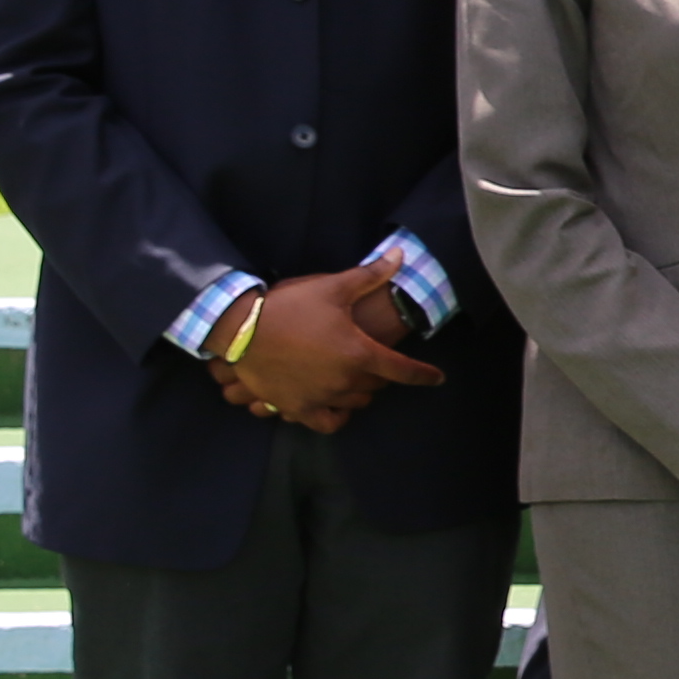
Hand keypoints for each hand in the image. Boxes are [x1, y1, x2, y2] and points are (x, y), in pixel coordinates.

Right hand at [220, 269, 444, 434]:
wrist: (240, 328)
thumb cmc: (290, 306)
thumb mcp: (332, 288)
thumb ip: (370, 275)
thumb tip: (401, 255)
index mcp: (360, 354)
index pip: (404, 370)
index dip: (424, 374)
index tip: (437, 378)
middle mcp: (344, 381)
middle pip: (376, 386)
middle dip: (381, 375)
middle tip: (377, 364)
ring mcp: (320, 397)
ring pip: (354, 403)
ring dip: (360, 393)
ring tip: (355, 380)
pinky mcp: (295, 407)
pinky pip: (326, 422)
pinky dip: (335, 416)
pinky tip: (335, 406)